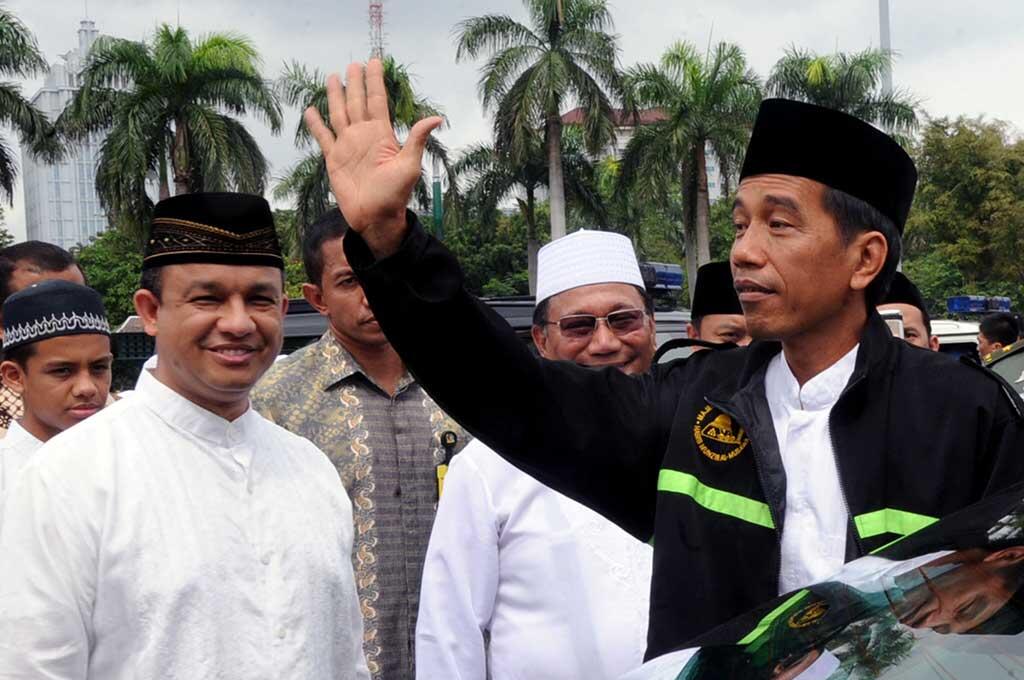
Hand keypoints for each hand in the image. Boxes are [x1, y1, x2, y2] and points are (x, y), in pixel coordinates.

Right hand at [305, 59, 442, 257]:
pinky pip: (323, 136)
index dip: (375, 82)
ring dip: (336, 96)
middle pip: (357, 102)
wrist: (375, 217)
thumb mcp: (409, 165)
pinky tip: (311, 110)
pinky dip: (316, 124)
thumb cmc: (395, 194)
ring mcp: (347, 146)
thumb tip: (436, 118)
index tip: (375, 62)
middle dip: (355, 83)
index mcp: (381, 135)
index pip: (377, 101)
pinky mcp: (333, 158)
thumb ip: (416, 139)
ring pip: (339, 114)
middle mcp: (363, 136)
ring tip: (333, 77)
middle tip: (353, 64)